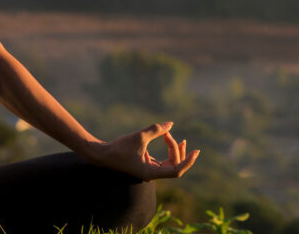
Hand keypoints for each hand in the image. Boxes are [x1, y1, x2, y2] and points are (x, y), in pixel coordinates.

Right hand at [83, 121, 199, 180]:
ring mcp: (149, 171)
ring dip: (174, 151)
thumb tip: (171, 124)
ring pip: (170, 164)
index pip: (177, 171)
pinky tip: (168, 139)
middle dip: (176, 149)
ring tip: (176, 138)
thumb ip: (156, 130)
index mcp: (151, 173)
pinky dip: (168, 152)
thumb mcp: (139, 137)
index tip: (196, 151)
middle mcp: (152, 175)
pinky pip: (163, 162)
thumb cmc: (119, 148)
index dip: (188, 161)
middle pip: (174, 166)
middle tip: (167, 134)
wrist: (102, 155)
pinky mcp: (146, 166)